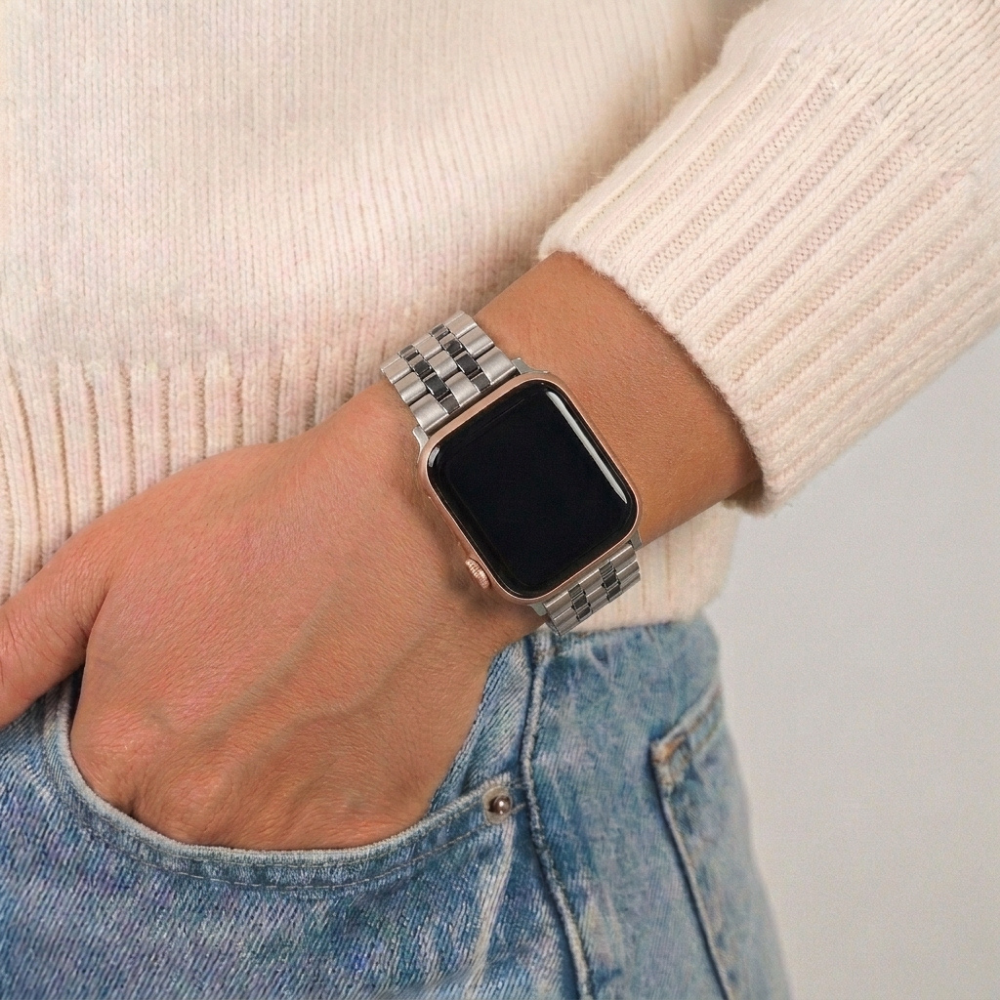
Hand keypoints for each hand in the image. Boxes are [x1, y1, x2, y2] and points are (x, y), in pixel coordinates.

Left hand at [0, 381, 533, 848]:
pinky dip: (325, 777)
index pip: (89, 789)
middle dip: (189, 754)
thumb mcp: (113, 556)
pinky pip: (325, 825)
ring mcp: (294, 825)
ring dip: (258, 772)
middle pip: (168, 815)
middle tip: (240, 672)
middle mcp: (201, 813)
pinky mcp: (374, 817)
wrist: (419, 516)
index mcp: (124, 755)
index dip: (128, 725)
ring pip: (247, 827)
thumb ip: (14, 651)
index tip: (174, 676)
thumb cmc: (264, 520)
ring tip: (295, 684)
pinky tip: (341, 708)